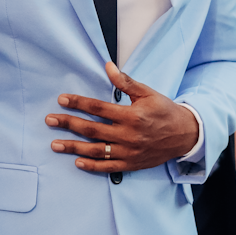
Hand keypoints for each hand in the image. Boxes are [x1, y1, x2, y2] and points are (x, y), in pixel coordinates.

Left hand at [47, 61, 198, 173]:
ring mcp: (129, 151)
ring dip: (74, 148)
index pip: (98, 108)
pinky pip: (109, 167)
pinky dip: (92, 166)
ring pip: (96, 150)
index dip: (78, 103)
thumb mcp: (148, 93)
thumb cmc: (165, 111)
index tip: (62, 100)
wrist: (185, 135)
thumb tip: (108, 67)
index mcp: (131, 115)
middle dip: (68, 124)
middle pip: (91, 129)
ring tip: (55, 144)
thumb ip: (126, 82)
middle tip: (50, 121)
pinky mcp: (132, 164)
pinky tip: (77, 162)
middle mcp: (128, 135)